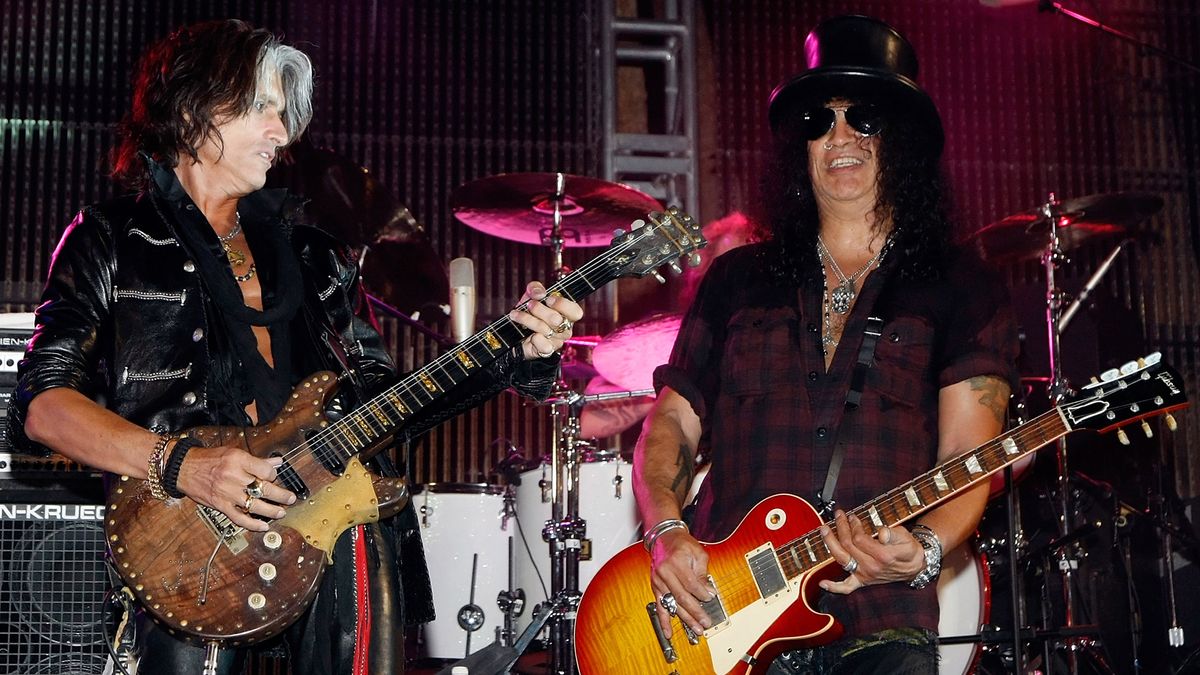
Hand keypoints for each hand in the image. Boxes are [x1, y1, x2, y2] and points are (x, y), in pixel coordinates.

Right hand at [175, 444, 296, 531]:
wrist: (184, 468)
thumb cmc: (209, 459)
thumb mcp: (234, 452)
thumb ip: (257, 460)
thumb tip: (277, 462)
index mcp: (239, 460)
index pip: (265, 471)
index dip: (273, 475)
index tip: (274, 477)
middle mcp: (234, 477)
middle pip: (263, 489)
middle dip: (281, 495)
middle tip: (290, 498)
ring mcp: (227, 493)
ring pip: (254, 505)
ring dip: (271, 511)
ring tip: (281, 512)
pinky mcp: (220, 506)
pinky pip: (239, 518)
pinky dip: (252, 524)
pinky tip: (263, 526)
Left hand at [509, 281, 583, 359]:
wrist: (515, 333)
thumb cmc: (528, 313)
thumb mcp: (530, 296)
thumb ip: (535, 288)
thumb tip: (540, 293)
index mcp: (566, 314)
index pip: (576, 312)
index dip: (562, 304)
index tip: (548, 299)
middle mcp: (565, 328)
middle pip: (558, 320)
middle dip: (539, 309)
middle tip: (529, 305)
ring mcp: (557, 341)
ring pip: (546, 330)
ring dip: (527, 320)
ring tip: (516, 315)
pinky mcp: (547, 351)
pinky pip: (545, 346)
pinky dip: (534, 339)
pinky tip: (527, 335)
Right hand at [649, 528, 715, 638]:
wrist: (664, 538)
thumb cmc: (683, 545)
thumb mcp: (697, 553)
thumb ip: (702, 573)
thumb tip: (709, 592)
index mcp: (676, 562)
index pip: (691, 583)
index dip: (702, 593)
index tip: (711, 598)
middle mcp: (665, 572)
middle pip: (682, 597)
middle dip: (695, 612)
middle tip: (705, 622)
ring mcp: (658, 581)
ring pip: (672, 604)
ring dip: (685, 618)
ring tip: (695, 628)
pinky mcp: (655, 588)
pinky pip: (660, 606)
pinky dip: (664, 620)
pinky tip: (668, 632)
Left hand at [818, 510, 925, 593]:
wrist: (915, 567)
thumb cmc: (909, 550)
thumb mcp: (906, 537)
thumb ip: (893, 534)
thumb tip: (882, 533)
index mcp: (882, 555)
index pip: (859, 538)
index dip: (853, 525)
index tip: (853, 517)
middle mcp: (872, 567)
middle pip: (848, 545)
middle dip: (841, 527)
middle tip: (839, 516)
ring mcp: (865, 575)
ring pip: (841, 559)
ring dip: (830, 543)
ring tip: (824, 530)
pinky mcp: (863, 581)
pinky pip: (846, 587)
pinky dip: (834, 587)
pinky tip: (823, 583)